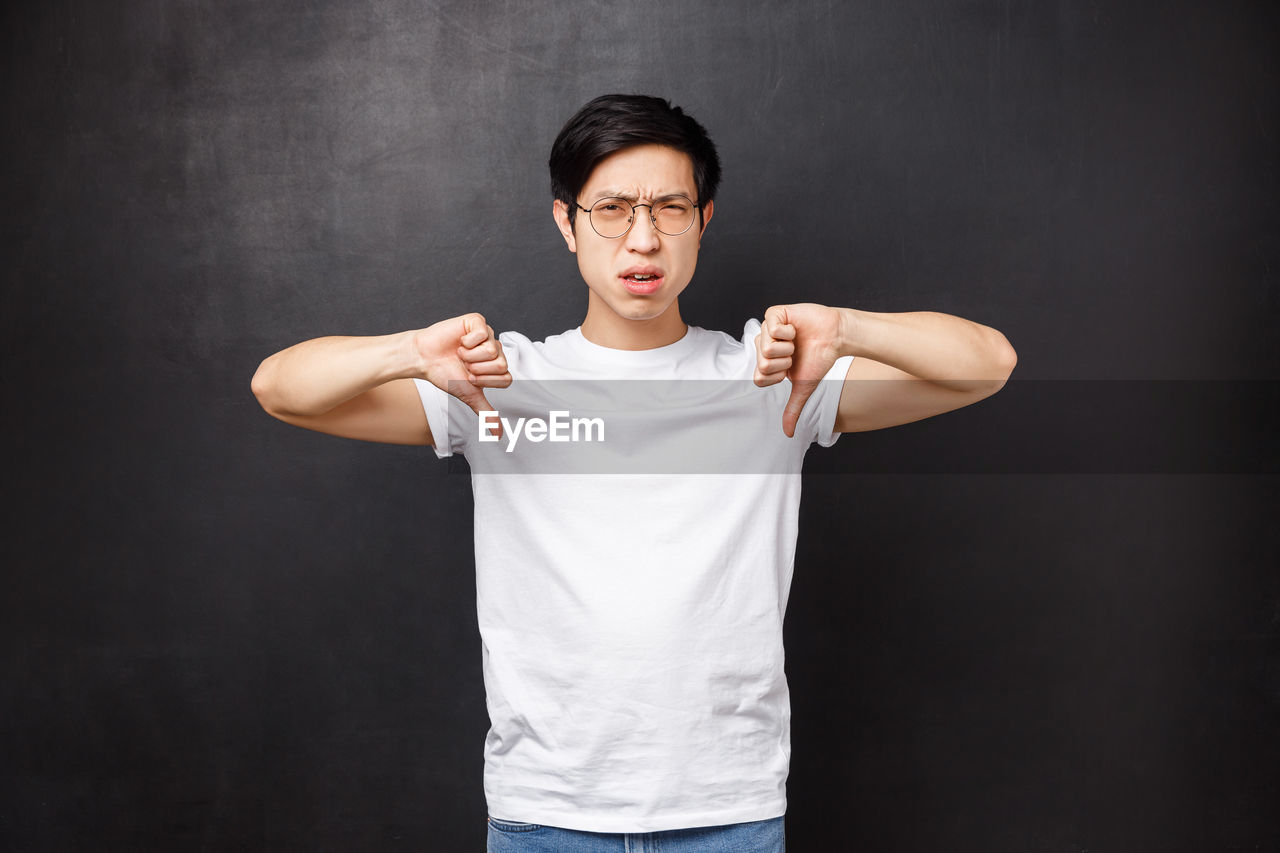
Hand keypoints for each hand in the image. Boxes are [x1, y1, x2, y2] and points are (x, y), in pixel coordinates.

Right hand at [413, 313, 511, 432]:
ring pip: (492, 350)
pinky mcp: (477, 321)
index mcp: (496, 366)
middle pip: (502, 364)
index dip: (485, 381)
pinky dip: (467, 342)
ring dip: (470, 356)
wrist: (424, 360)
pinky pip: (483, 333)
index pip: (506, 378)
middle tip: (464, 366)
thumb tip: (499, 435)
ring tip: (460, 354)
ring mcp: (487, 334)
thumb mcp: (469, 396)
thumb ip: (486, 413)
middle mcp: (495, 349)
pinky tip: (459, 342)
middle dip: (478, 370)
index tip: (470, 378)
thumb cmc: (446, 375)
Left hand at [754, 303, 846, 437]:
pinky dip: (788, 332)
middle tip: (794, 353)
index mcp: (766, 362)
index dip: (777, 375)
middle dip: (784, 362)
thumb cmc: (819, 360)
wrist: (835, 339)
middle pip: (761, 363)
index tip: (790, 369)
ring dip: (787, 347)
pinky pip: (772, 327)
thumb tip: (788, 434)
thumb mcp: (803, 387)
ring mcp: (768, 328)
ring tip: (795, 341)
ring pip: (765, 346)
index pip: (758, 377)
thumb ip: (792, 409)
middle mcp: (764, 345)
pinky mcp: (775, 314)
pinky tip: (795, 329)